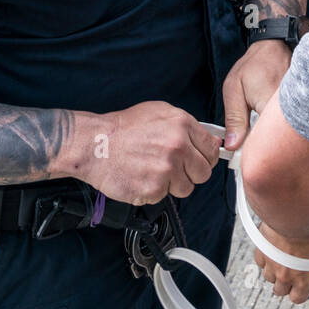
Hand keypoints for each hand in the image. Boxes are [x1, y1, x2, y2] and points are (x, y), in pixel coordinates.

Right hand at [79, 102, 220, 204]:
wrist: (96, 144)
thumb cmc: (124, 128)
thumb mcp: (159, 112)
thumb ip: (185, 126)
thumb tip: (205, 139)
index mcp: (181, 124)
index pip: (212, 149)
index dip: (207, 157)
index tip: (201, 160)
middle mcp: (178, 146)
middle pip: (204, 172)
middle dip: (192, 173)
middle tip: (175, 168)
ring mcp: (167, 168)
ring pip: (187, 187)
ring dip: (174, 184)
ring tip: (155, 171)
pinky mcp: (155, 188)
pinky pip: (166, 196)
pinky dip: (156, 191)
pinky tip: (144, 177)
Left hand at [221, 40, 291, 151]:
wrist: (277, 45)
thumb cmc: (256, 63)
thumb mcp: (234, 87)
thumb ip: (234, 118)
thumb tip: (232, 145)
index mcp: (269, 103)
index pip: (263, 141)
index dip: (253, 153)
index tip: (242, 158)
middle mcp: (288, 106)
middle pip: (277, 142)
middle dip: (265, 149)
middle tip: (251, 147)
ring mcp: (299, 106)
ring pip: (286, 135)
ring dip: (275, 138)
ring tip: (264, 133)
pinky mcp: (303, 107)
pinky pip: (292, 126)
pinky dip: (283, 129)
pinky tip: (275, 124)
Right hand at [252, 220, 308, 302]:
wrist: (299, 216)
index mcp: (302, 281)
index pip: (297, 298)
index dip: (299, 291)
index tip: (302, 283)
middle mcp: (285, 277)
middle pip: (280, 291)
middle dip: (286, 283)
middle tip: (292, 270)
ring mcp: (272, 264)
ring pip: (269, 277)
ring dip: (274, 271)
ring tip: (283, 258)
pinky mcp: (262, 251)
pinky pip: (260, 261)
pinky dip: (266, 257)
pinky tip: (273, 248)